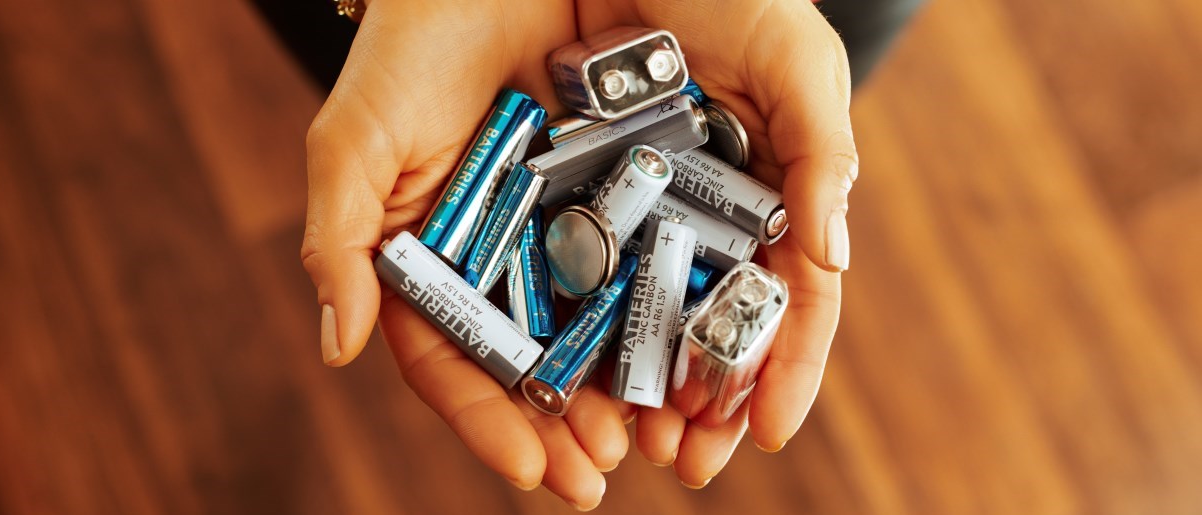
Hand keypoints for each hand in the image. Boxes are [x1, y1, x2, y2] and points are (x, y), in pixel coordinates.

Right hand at [301, 0, 628, 508]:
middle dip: (562, 426)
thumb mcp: (356, 143)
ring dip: (617, 391)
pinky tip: (683, 353)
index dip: (487, 422)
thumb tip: (336, 346)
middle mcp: (494, 260)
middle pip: (527, 364)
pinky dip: (659, 314)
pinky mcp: (613, 194)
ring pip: (589, 328)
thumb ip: (338, 243)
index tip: (532, 469)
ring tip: (654, 437)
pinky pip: (640, 263)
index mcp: (428, 264)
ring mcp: (555, 231)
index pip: (450, 361)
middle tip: (602, 472)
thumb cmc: (405, 52)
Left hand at [577, 0, 854, 486]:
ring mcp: (632, 211)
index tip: (767, 432)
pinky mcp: (564, 195)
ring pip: (637, 319)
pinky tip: (561, 386)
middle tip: (686, 461)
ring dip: (633, 390)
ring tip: (623, 445)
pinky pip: (566, 274)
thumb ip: (825, 152)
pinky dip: (568, 334)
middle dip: (701, 402)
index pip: (786, 300)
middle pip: (708, 328)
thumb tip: (834, 262)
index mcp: (767, 197)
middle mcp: (702, 217)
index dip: (785, 370)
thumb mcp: (795, 58)